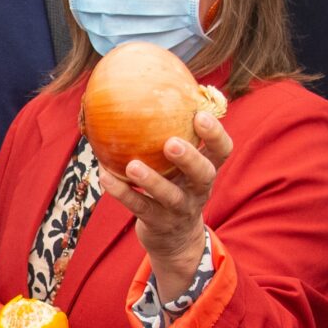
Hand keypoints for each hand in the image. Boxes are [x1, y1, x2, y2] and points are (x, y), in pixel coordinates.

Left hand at [95, 109, 231, 296]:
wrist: (176, 241)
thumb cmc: (175, 187)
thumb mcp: (182, 167)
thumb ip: (174, 135)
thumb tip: (150, 86)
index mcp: (206, 171)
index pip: (222, 151)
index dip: (215, 134)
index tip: (201, 115)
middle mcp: (198, 191)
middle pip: (203, 174)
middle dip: (190, 158)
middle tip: (171, 143)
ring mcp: (179, 210)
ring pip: (169, 196)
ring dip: (151, 180)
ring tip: (132, 165)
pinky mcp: (158, 224)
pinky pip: (139, 207)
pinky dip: (122, 192)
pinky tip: (105, 176)